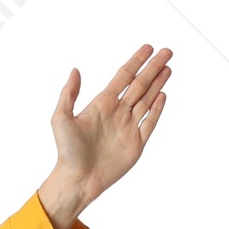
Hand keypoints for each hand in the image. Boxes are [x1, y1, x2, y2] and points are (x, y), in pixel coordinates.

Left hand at [37, 44, 171, 228]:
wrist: (77, 180)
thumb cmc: (66, 152)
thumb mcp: (60, 119)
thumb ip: (68, 94)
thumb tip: (75, 70)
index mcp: (102, 104)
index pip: (123, 77)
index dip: (136, 61)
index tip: (148, 47)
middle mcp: (117, 113)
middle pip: (139, 84)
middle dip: (153, 67)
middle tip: (167, 51)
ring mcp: (127, 128)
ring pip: (147, 100)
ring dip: (158, 83)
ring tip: (168, 68)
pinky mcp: (135, 144)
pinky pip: (150, 123)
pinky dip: (157, 109)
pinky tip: (163, 95)